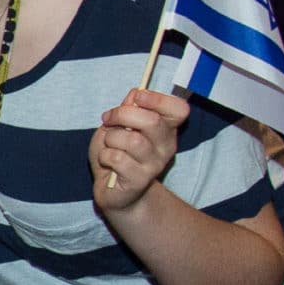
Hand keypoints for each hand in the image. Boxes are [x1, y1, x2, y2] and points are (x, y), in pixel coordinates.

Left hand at [90, 88, 184, 213]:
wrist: (114, 192)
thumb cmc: (117, 155)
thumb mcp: (117, 127)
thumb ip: (127, 110)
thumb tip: (135, 92)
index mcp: (166, 129)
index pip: (179, 109)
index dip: (158, 99)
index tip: (137, 98)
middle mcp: (167, 146)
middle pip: (152, 121)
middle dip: (122, 115)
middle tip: (108, 119)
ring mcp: (155, 164)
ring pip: (131, 140)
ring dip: (111, 138)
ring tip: (108, 145)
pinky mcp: (140, 180)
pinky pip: (117, 158)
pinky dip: (104, 155)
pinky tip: (107, 162)